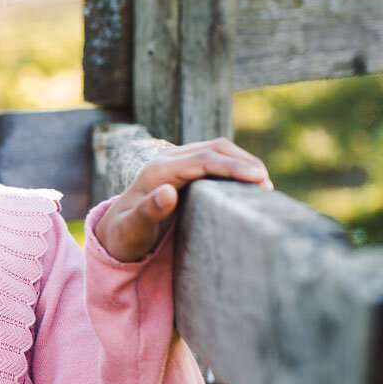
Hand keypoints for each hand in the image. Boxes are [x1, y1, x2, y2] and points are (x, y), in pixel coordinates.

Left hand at [93, 137, 272, 262]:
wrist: (114, 231)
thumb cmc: (125, 235)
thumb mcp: (132, 229)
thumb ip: (147, 211)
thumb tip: (168, 191)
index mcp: (158, 171)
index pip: (203, 160)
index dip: (232, 167)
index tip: (259, 179)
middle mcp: (168, 159)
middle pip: (215, 148)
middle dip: (244, 162)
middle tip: (267, 188)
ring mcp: (177, 160)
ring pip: (218, 150)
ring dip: (243, 163)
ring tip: (264, 188)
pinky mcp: (185, 168)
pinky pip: (215, 159)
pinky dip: (236, 167)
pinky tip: (250, 185)